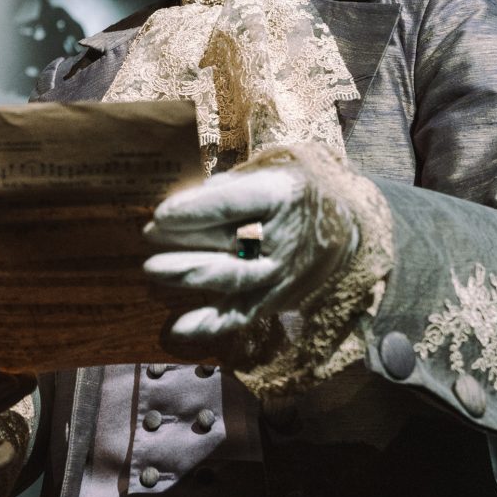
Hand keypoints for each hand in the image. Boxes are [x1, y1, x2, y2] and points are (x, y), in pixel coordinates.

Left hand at [141, 166, 345, 354]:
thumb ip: (230, 185)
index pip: (234, 202)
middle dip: (185, 240)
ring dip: (190, 274)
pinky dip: (210, 324)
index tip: (161, 214)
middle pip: (231, 242)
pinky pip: (242, 315)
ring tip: (153, 268)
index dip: (196, 209)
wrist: (347, 225)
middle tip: (148, 235)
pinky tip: (178, 328)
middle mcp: (286, 236)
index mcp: (284, 194)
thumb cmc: (295, 191)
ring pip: (233, 278)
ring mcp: (283, 271)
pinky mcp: (278, 299)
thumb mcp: (272, 169)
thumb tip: (184, 204)